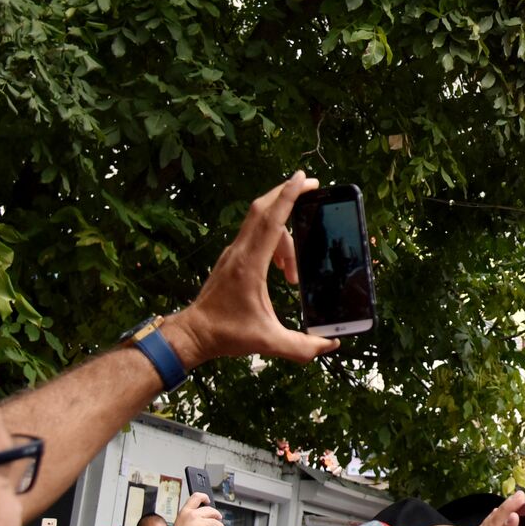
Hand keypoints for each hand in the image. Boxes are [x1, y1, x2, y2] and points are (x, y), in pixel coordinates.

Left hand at [163, 171, 342, 368]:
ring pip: (260, 223)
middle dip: (287, 193)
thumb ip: (302, 347)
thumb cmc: (227, 335)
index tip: (304, 178)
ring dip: (285, 235)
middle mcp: (240, 252)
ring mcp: (233, 253)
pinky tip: (281, 268)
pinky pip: (255, 235)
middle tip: (311, 186)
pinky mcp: (231, 258)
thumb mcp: (268, 342)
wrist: (193, 334)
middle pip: (263, 208)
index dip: (289, 196)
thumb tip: (331, 345)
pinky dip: (273, 240)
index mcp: (250, 265)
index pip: (272, 221)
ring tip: (294, 271)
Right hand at [165, 493, 223, 525]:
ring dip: (219, 525)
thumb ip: (190, 516)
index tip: (208, 500)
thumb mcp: (180, 522)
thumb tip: (202, 515)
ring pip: (215, 521)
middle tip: (219, 517)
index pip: (196, 497)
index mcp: (185, 511)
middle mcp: (193, 515)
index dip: (204, 497)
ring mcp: (200, 523)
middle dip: (216, 514)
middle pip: (210, 509)